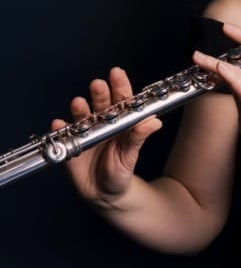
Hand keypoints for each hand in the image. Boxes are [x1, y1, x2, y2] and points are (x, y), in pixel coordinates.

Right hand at [52, 67, 161, 207]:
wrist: (105, 194)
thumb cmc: (121, 170)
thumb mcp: (130, 155)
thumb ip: (139, 137)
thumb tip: (155, 121)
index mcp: (121, 122)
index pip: (122, 100)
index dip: (119, 85)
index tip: (117, 73)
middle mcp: (102, 123)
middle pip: (101, 104)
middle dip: (99, 93)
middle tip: (98, 84)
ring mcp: (86, 134)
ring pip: (82, 116)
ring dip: (79, 108)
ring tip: (78, 103)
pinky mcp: (71, 147)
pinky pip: (65, 136)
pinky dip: (61, 129)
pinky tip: (59, 124)